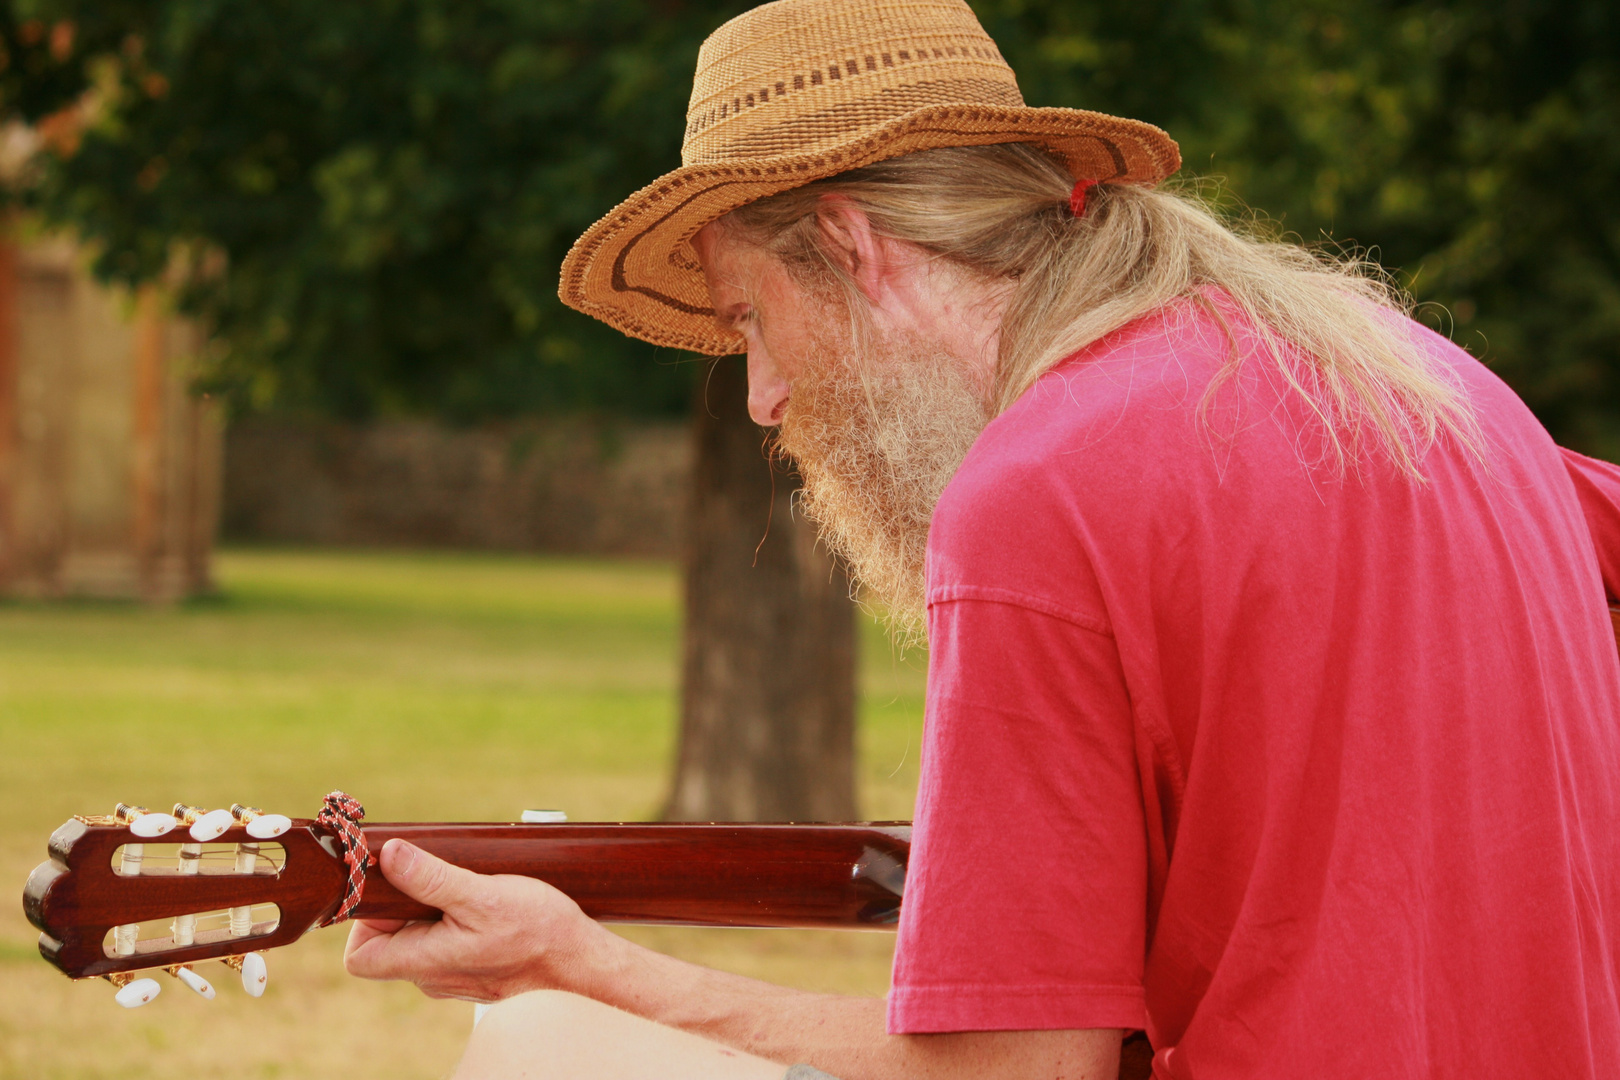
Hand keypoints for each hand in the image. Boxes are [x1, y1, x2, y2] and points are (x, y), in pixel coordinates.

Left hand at [343, 838, 612, 1002]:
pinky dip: (456, 917)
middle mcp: (433, 976)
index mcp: (424, 962)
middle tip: (436, 872)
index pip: (359, 957)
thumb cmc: (537, 933)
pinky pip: (448, 942)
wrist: (582, 963)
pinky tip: (485, 900)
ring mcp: (454, 975)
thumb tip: (390, 856)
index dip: (362, 922)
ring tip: (468, 885)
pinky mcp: (475, 968)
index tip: (391, 888)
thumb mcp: (482, 895)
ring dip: (434, 907)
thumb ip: (431, 878)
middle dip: (405, 902)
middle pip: (390, 941)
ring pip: (421, 938)